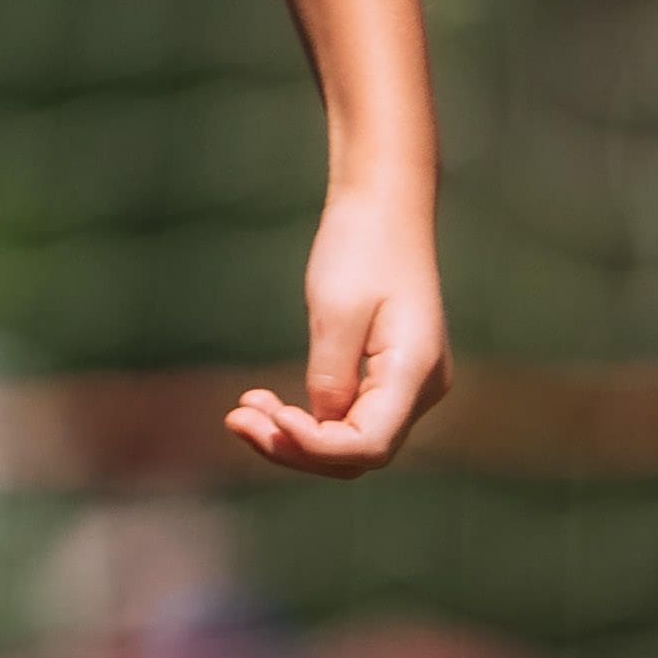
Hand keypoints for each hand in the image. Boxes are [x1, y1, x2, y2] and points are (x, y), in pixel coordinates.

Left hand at [227, 191, 443, 480]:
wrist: (386, 204)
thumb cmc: (361, 246)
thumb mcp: (336, 312)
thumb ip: (329, 378)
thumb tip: (317, 428)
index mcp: (415, 372)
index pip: (366, 445)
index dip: (313, 447)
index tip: (269, 420)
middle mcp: (422, 389)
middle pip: (357, 453)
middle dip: (294, 448)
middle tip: (236, 420)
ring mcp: (409, 386)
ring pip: (351, 440)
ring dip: (294, 436)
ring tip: (242, 413)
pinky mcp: (390, 376)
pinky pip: (349, 416)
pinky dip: (307, 417)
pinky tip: (266, 404)